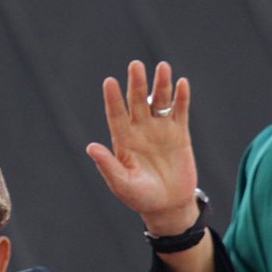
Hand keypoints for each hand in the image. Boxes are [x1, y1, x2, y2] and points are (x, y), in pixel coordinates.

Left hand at [86, 60, 199, 235]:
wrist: (168, 206)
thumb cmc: (141, 197)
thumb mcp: (122, 184)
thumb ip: (108, 166)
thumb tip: (90, 147)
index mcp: (123, 140)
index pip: (116, 114)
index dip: (113, 98)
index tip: (109, 82)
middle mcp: (140, 129)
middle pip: (137, 101)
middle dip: (137, 83)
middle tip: (135, 65)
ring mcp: (160, 129)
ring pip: (159, 101)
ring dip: (161, 84)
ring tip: (163, 67)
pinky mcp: (179, 133)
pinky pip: (180, 111)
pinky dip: (181, 98)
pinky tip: (181, 84)